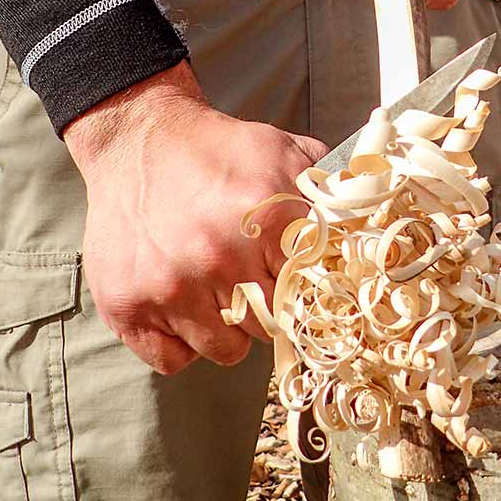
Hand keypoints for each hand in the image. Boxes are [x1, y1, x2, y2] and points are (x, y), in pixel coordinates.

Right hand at [64, 61, 326, 374]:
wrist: (139, 139)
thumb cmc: (219, 151)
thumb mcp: (281, 151)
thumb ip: (330, 189)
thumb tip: (374, 226)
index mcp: (264, 217)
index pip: (311, 293)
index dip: (308, 292)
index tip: (300, 284)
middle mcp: (216, 255)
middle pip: (272, 327)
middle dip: (270, 308)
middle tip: (254, 278)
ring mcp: (168, 285)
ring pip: (226, 352)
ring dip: (228, 328)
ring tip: (217, 286)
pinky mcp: (126, 305)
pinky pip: (174, 361)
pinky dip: (182, 341)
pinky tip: (184, 302)